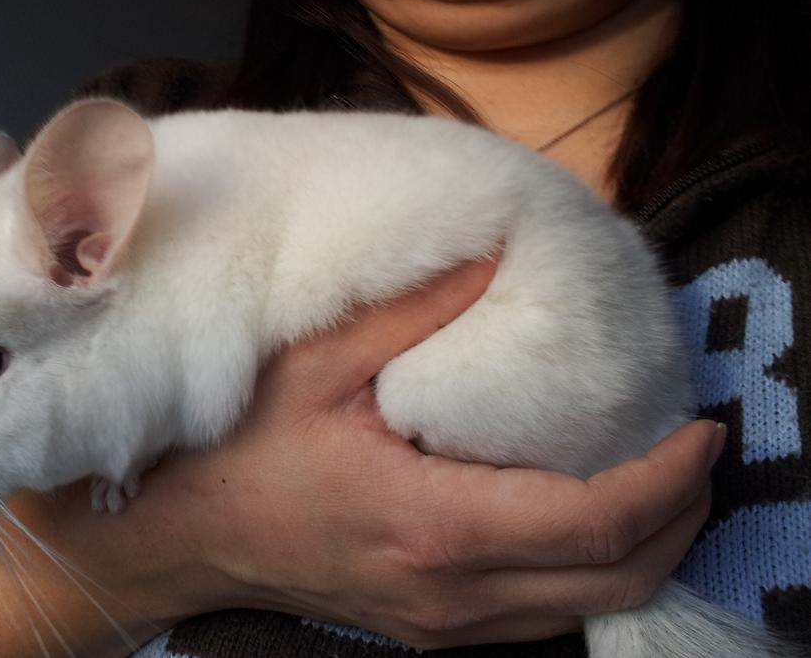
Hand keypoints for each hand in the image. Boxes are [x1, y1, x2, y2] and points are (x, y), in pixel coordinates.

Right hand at [98, 257, 720, 649]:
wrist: (173, 537)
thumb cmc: (233, 450)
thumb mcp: (313, 364)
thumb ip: (411, 309)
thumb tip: (493, 254)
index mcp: (432, 523)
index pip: (595, 522)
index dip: (666, 478)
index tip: (701, 429)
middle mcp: (452, 592)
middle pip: (615, 580)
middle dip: (678, 519)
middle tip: (696, 452)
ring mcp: (441, 623)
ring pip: (586, 610)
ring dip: (640, 550)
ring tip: (655, 479)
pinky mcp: (428, 628)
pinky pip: (540, 615)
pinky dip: (587, 572)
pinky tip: (579, 518)